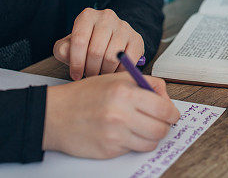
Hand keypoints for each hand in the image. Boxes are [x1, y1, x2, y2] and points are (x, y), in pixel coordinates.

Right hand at [43, 72, 179, 158]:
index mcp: (125, 91)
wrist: (54, 114)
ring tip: (142, 128)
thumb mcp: (116, 78)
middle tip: (160, 123)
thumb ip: (145, 84)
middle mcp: (121, 114)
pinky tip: (124, 134)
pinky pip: (133, 149)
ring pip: (150, 142)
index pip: (164, 108)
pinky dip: (133, 143)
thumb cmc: (85, 94)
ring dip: (151, 137)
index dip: (172, 113)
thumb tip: (166, 99)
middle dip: (164, 126)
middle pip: (161, 128)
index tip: (172, 114)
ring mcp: (114, 134)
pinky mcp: (108, 150)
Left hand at [53, 8, 144, 80]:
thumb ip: (63, 50)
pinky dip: (119, 71)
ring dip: (104, 72)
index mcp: (87, 15)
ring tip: (100, 73)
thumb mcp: (69, 46)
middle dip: (90, 69)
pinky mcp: (137, 38)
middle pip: (96, 51)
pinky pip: (128, 61)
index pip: (79, 40)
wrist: (109, 39)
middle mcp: (107, 16)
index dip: (76, 62)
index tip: (75, 75)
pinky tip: (113, 71)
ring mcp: (124, 26)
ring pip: (112, 57)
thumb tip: (69, 53)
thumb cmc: (86, 45)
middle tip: (89, 75)